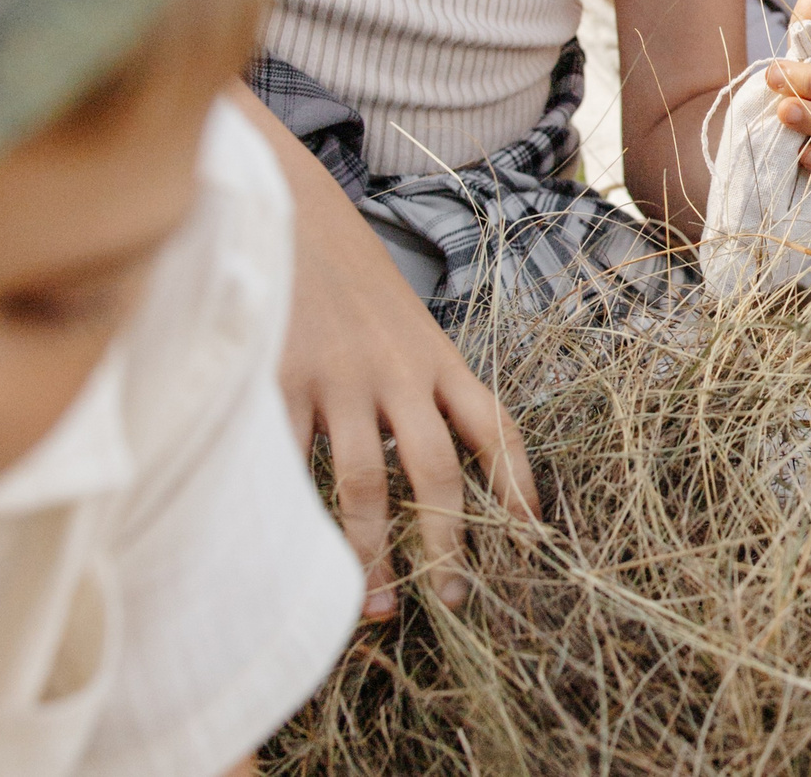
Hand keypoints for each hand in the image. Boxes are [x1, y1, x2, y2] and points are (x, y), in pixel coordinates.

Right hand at [280, 148, 536, 619]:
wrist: (288, 206)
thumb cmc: (347, 274)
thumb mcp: (402, 320)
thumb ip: (418, 381)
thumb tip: (427, 465)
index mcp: (437, 354)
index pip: (495, 425)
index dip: (518, 483)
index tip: (532, 536)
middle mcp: (397, 370)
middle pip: (435, 471)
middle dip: (447, 542)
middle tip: (453, 599)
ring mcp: (337, 378)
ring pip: (362, 484)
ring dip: (370, 553)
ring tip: (373, 604)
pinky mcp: (279, 381)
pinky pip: (291, 464)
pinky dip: (294, 517)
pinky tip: (295, 558)